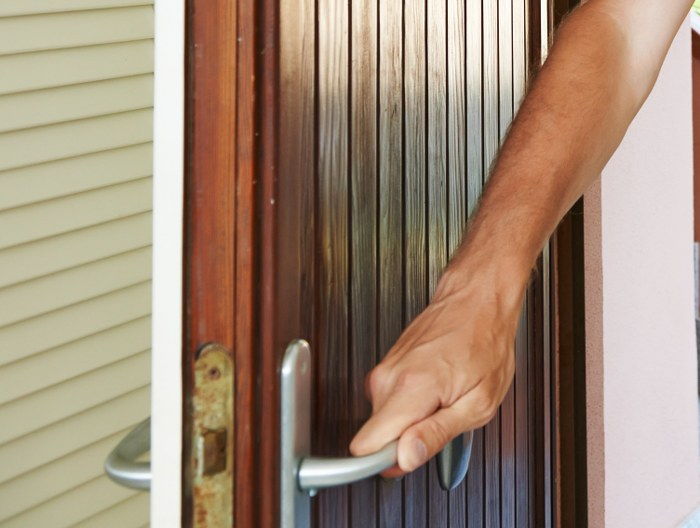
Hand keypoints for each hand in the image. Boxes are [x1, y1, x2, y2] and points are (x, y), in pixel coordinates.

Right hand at [349, 268, 524, 476]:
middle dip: (407, 440)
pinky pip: (390, 402)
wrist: (477, 299)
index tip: (407, 461)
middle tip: (443, 421)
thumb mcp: (478, 402)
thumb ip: (437, 434)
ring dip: (412, 419)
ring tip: (444, 400)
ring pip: (385, 419)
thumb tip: (405, 459)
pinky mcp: (387, 365)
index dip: (385, 463)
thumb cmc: (486, 343)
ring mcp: (385, 369)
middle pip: (377, 436)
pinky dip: (412, 403)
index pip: (364, 446)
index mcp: (410, 389)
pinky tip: (436, 388)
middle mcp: (389, 378)